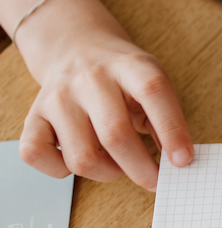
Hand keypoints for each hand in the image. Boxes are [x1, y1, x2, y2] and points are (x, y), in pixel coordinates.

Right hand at [1, 0, 192, 188]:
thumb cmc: (122, 76)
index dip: (172, 130)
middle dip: (141, 169)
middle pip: (115, 134)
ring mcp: (57, 98)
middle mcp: (90, 79)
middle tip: (154, 180)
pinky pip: (39, 157)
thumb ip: (165, 117)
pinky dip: (61, 171)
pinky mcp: (32, 116)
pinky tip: (79, 158)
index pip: (153, 92)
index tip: (184, 161)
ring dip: (106, 173)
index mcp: (129, 66)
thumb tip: (177, 162)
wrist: (75, 47)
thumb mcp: (152, 81)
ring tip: (118, 165)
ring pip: (81, 157)